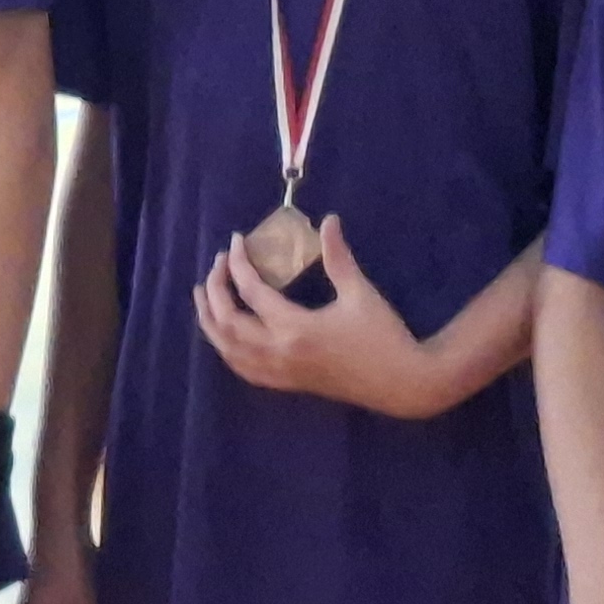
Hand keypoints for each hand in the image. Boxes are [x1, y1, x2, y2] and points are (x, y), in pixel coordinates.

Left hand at [194, 216, 438, 418]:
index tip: (235, 241)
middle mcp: (278, 353)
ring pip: (228, 350)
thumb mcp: (360, 292)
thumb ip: (338, 257)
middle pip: (227, 322)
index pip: (251, 292)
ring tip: (204, 296)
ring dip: (211, 322)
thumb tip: (328, 220)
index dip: (238, 264)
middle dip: (215, 291)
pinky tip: (225, 334)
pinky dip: (226, 348)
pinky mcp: (286, 384)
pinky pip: (243, 369)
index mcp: (294, 328)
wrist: (400, 383)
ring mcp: (279, 372)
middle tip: (217, 266)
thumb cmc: (382, 336)